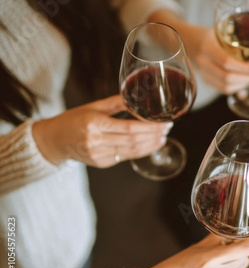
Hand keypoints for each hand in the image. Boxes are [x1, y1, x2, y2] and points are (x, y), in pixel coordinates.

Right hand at [32, 95, 170, 166]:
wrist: (54, 140)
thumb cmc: (74, 119)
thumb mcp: (93, 107)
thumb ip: (116, 103)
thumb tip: (138, 97)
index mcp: (94, 124)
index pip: (129, 127)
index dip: (149, 127)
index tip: (164, 123)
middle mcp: (96, 141)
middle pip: (133, 140)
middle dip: (154, 135)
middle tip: (167, 128)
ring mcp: (98, 155)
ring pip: (132, 151)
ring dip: (151, 145)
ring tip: (163, 137)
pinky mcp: (101, 163)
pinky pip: (126, 156)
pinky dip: (141, 151)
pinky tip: (151, 145)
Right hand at [191, 28, 248, 93]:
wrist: (189, 41)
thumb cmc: (209, 35)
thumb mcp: (222, 33)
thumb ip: (236, 43)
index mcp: (207, 47)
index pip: (227, 62)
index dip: (246, 67)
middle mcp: (203, 62)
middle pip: (228, 78)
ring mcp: (203, 74)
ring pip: (226, 87)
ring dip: (246, 84)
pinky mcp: (206, 81)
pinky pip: (223, 89)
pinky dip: (238, 87)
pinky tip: (247, 80)